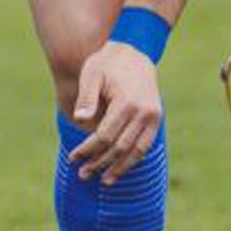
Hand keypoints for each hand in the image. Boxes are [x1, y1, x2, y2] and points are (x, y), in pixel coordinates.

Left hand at [66, 41, 163, 185]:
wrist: (134, 50)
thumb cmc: (107, 62)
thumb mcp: (92, 74)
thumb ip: (87, 97)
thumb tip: (79, 119)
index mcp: (126, 101)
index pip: (105, 136)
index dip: (88, 150)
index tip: (73, 158)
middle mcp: (144, 111)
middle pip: (120, 147)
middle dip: (100, 162)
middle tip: (83, 174)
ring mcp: (153, 116)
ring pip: (136, 151)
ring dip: (119, 167)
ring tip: (103, 180)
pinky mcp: (157, 118)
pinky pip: (146, 145)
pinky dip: (133, 158)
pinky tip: (120, 168)